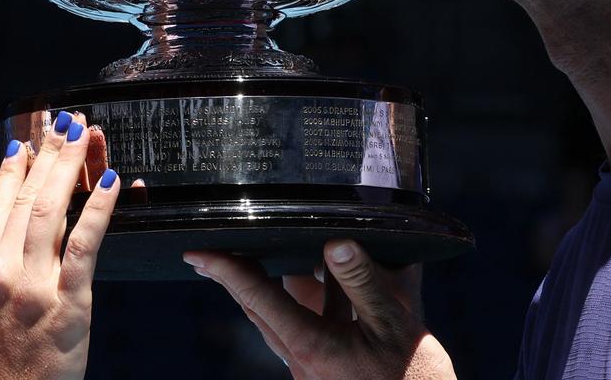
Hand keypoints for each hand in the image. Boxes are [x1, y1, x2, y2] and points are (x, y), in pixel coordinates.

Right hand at [0, 112, 119, 379]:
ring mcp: (32, 283)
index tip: (27, 141)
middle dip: (49, 152)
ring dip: (72, 164)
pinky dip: (99, 206)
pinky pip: (86, 241)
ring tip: (86, 134)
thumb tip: (0, 231)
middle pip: (26, 196)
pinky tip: (113, 182)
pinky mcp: (67, 298)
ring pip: (52, 208)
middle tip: (64, 120)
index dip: (14, 167)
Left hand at [184, 240, 454, 379]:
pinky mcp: (323, 369)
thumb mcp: (395, 323)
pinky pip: (301, 326)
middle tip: (211, 248)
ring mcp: (310, 367)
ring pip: (275, 319)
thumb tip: (334, 243)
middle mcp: (301, 359)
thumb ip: (362, 281)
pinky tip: (320, 276)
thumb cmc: (414, 377)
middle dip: (233, 276)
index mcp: (311, 345)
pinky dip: (298, 299)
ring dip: (263, 287)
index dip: (225, 268)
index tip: (195, 251)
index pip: (257, 296)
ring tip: (252, 255)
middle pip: (256, 307)